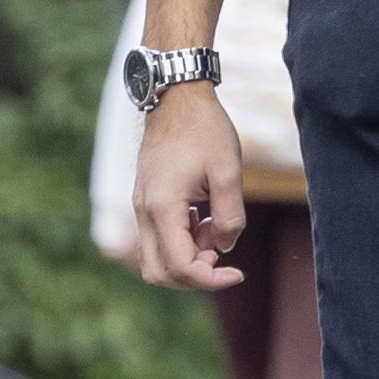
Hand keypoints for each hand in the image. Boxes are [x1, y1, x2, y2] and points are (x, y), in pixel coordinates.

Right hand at [129, 87, 250, 291]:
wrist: (176, 99)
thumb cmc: (204, 130)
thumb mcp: (228, 172)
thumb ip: (230, 215)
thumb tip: (223, 247)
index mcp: (162, 208)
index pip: (180, 267)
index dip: (211, 279)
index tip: (238, 272)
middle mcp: (143, 213)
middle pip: (159, 273)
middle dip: (194, 276)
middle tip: (224, 256)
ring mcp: (140, 207)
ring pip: (156, 259)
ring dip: (188, 258)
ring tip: (215, 228)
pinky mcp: (145, 201)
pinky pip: (158, 239)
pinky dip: (181, 241)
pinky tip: (205, 218)